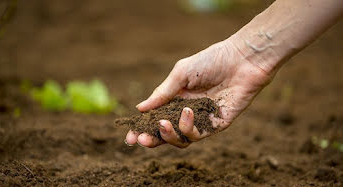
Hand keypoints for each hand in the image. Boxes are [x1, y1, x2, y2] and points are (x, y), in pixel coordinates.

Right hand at [125, 38, 273, 147]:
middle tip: (141, 140)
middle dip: (152, 139)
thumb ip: (162, 93)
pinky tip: (187, 112)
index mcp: (175, 99)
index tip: (130, 136)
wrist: (241, 60)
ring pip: (180, 139)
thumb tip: (140, 108)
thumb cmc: (211, 61)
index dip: (142, 128)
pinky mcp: (216, 125)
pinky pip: (198, 135)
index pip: (155, 118)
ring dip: (169, 135)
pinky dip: (188, 127)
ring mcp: (201, 120)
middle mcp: (186, 112)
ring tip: (164, 122)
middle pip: (166, 134)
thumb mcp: (181, 74)